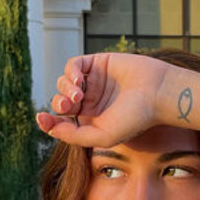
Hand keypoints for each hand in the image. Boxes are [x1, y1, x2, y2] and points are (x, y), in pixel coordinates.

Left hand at [35, 53, 171, 146]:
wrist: (157, 93)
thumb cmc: (135, 118)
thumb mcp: (102, 136)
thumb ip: (74, 136)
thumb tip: (49, 128)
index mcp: (90, 120)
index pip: (61, 120)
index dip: (48, 120)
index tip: (41, 118)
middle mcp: (90, 101)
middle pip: (60, 101)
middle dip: (58, 103)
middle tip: (68, 106)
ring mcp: (93, 81)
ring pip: (63, 82)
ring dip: (65, 89)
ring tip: (79, 95)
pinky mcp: (97, 63)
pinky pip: (73, 65)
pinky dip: (70, 72)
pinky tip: (79, 80)